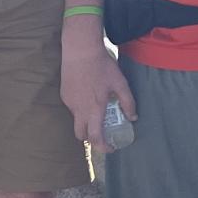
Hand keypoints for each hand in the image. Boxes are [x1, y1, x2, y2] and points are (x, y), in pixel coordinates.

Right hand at [59, 31, 133, 150]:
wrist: (80, 50)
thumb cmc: (102, 66)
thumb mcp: (120, 83)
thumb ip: (127, 102)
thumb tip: (133, 117)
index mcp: (94, 109)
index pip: (95, 137)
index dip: (103, 147)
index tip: (111, 147)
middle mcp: (79, 110)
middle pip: (82, 135)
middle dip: (92, 139)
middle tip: (103, 134)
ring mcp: (69, 103)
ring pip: (76, 121)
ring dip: (86, 123)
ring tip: (97, 112)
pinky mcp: (64, 95)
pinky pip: (72, 108)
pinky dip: (81, 109)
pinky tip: (88, 96)